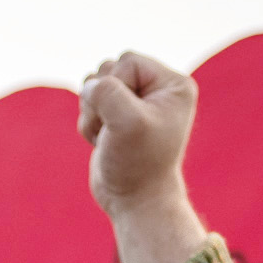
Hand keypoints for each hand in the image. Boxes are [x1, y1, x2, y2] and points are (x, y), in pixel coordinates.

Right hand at [78, 53, 206, 262]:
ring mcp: (136, 103)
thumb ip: (107, 92)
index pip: (127, 61)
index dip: (115, 87)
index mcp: (173, 85)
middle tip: (114, 131)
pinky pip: (89, 103)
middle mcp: (158, 90)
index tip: (126, 120)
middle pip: (109, 69)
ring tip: (109, 137)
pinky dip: (89, 123)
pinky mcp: (117, 117)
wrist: (135, 201)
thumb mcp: (127, 122)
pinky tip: (104, 143)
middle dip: (100, 100)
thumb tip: (90, 85)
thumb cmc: (138, 164)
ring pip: (95, 86)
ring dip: (92, 113)